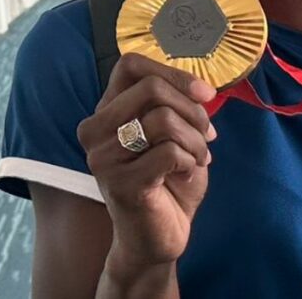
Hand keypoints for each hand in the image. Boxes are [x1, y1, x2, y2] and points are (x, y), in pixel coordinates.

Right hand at [76, 54, 217, 268]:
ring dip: (196, 139)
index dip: (173, 72)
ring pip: (163, 119)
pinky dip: (190, 161)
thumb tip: (201, 88)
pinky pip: (169, 152)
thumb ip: (177, 104)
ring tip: (198, 157)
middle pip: (151, 87)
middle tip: (206, 134)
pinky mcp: (120, 184)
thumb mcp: (174, 132)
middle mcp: (95, 130)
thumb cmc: (168, 179)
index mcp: (107, 111)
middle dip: (192, 109)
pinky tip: (185, 174)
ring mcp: (103, 158)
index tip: (204, 94)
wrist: (158, 236)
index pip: (130, 65)